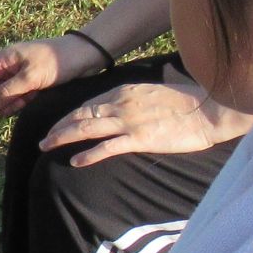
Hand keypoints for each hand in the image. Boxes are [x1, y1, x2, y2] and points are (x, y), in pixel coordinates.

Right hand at [0, 34, 97, 114]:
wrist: (85, 56)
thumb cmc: (57, 62)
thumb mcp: (30, 78)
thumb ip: (7, 92)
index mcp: (3, 59)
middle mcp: (8, 66)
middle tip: (12, 109)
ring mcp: (19, 74)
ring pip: (5, 96)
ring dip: (13, 103)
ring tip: (31, 98)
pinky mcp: (31, 82)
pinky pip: (19, 97)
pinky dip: (23, 102)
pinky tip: (34, 98)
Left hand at [39, 79, 252, 168]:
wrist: (209, 110)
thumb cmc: (185, 104)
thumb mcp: (152, 95)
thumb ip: (132, 101)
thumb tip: (117, 111)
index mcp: (125, 91)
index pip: (88, 104)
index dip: (69, 115)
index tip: (56, 125)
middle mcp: (122, 104)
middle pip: (81, 115)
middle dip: (58, 127)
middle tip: (42, 139)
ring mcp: (130, 121)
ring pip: (86, 128)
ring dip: (63, 138)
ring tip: (47, 147)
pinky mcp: (140, 138)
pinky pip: (107, 147)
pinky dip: (89, 154)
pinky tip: (76, 161)